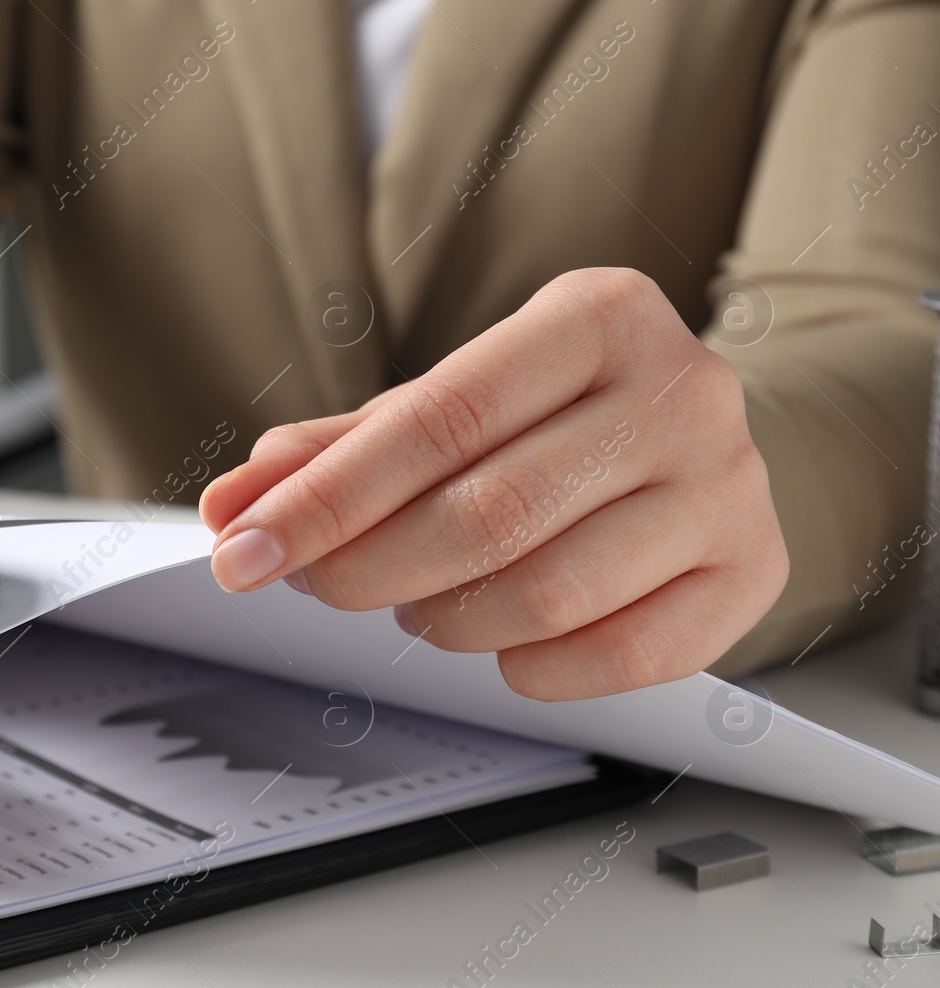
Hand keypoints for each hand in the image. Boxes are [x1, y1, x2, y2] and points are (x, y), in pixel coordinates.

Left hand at [200, 268, 787, 698]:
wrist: (696, 436)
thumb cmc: (554, 419)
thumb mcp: (449, 407)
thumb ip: (340, 450)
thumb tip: (234, 501)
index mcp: (597, 317)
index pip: (434, 422)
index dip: (323, 500)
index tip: (242, 551)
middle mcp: (682, 390)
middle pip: (488, 514)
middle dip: (371, 567)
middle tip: (323, 584)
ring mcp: (729, 485)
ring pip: (550, 593)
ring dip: (449, 621)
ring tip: (423, 606)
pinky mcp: (754, 571)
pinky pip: (625, 656)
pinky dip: (536, 669)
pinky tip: (505, 644)